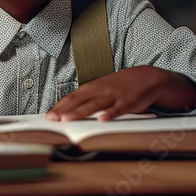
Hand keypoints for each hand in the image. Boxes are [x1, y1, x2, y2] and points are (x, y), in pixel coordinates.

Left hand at [45, 66, 195, 121]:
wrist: (146, 76)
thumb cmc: (120, 85)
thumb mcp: (102, 87)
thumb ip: (88, 97)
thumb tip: (71, 108)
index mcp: (93, 87)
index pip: (73, 97)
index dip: (60, 106)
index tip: (49, 116)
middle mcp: (101, 90)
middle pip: (80, 100)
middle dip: (65, 110)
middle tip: (53, 119)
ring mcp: (114, 96)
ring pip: (95, 104)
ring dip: (81, 112)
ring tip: (68, 119)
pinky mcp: (127, 103)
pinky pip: (117, 109)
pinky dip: (110, 114)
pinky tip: (103, 119)